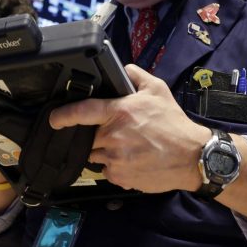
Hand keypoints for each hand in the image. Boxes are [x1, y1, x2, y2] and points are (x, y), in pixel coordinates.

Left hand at [49, 64, 210, 192]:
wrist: (192, 157)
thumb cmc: (174, 123)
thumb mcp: (157, 90)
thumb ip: (135, 76)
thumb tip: (122, 70)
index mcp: (119, 112)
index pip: (82, 112)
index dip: (63, 115)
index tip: (54, 118)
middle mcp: (113, 136)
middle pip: (89, 136)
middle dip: (98, 134)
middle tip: (119, 132)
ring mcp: (116, 158)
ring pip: (96, 155)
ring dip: (105, 151)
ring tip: (127, 147)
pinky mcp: (120, 177)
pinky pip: (106, 171)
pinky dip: (114, 166)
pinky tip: (131, 160)